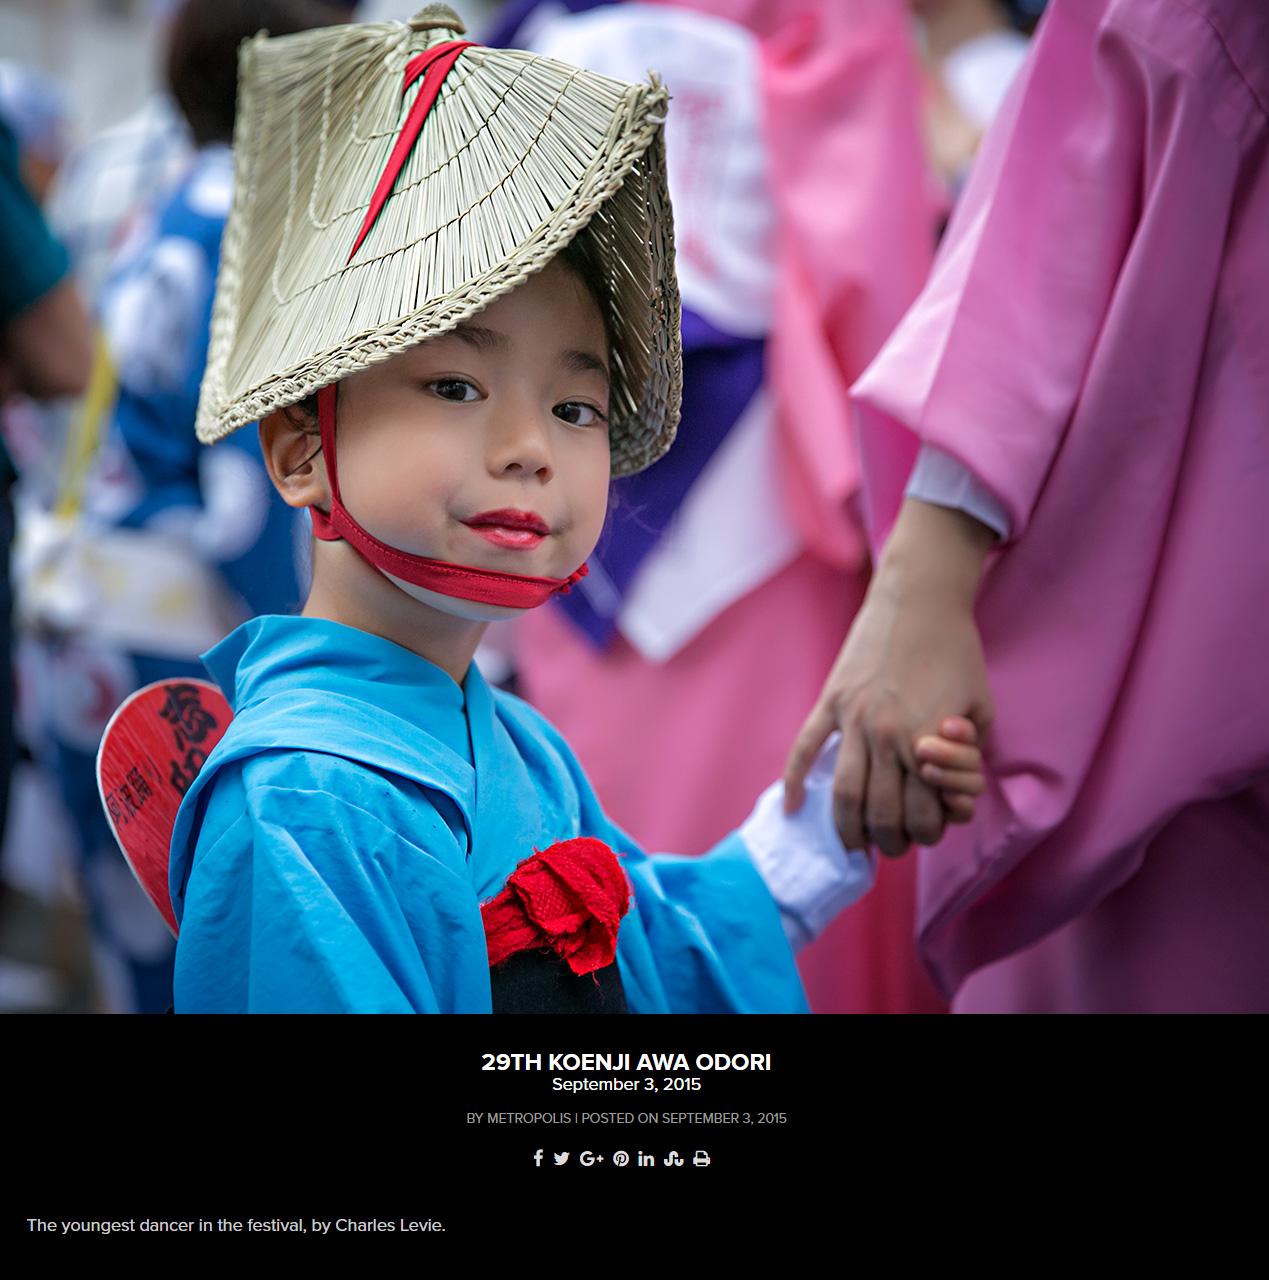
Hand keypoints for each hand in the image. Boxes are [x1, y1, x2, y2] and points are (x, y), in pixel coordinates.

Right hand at [783, 500, 995, 856]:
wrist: (921, 599)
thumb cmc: (957, 652)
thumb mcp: (981, 707)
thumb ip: (968, 756)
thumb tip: (950, 794)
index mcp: (926, 739)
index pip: (924, 813)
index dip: (930, 832)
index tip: (929, 829)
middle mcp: (885, 734)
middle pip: (881, 813)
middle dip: (890, 840)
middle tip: (893, 843)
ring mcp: (852, 718)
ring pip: (842, 793)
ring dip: (848, 828)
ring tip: (854, 841)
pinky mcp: (830, 701)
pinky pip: (804, 749)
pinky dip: (794, 783)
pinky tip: (794, 809)